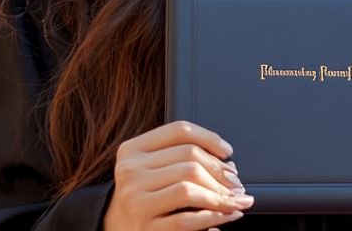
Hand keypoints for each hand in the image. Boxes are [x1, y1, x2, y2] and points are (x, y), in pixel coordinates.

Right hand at [102, 120, 252, 229]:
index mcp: (132, 150)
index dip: (210, 138)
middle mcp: (130, 172)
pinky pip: (187, 219)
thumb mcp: (150, 167)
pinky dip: (213, 216)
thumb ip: (180, 156)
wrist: (115, 228)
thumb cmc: (141, 195)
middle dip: (220, 171)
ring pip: (189, 187)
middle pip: (189, 159)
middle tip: (236, 183)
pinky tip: (226, 214)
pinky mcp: (145, 229)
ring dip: (221, 195)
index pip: (180, 131)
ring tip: (236, 200)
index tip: (227, 152)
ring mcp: (135, 201)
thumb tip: (226, 161)